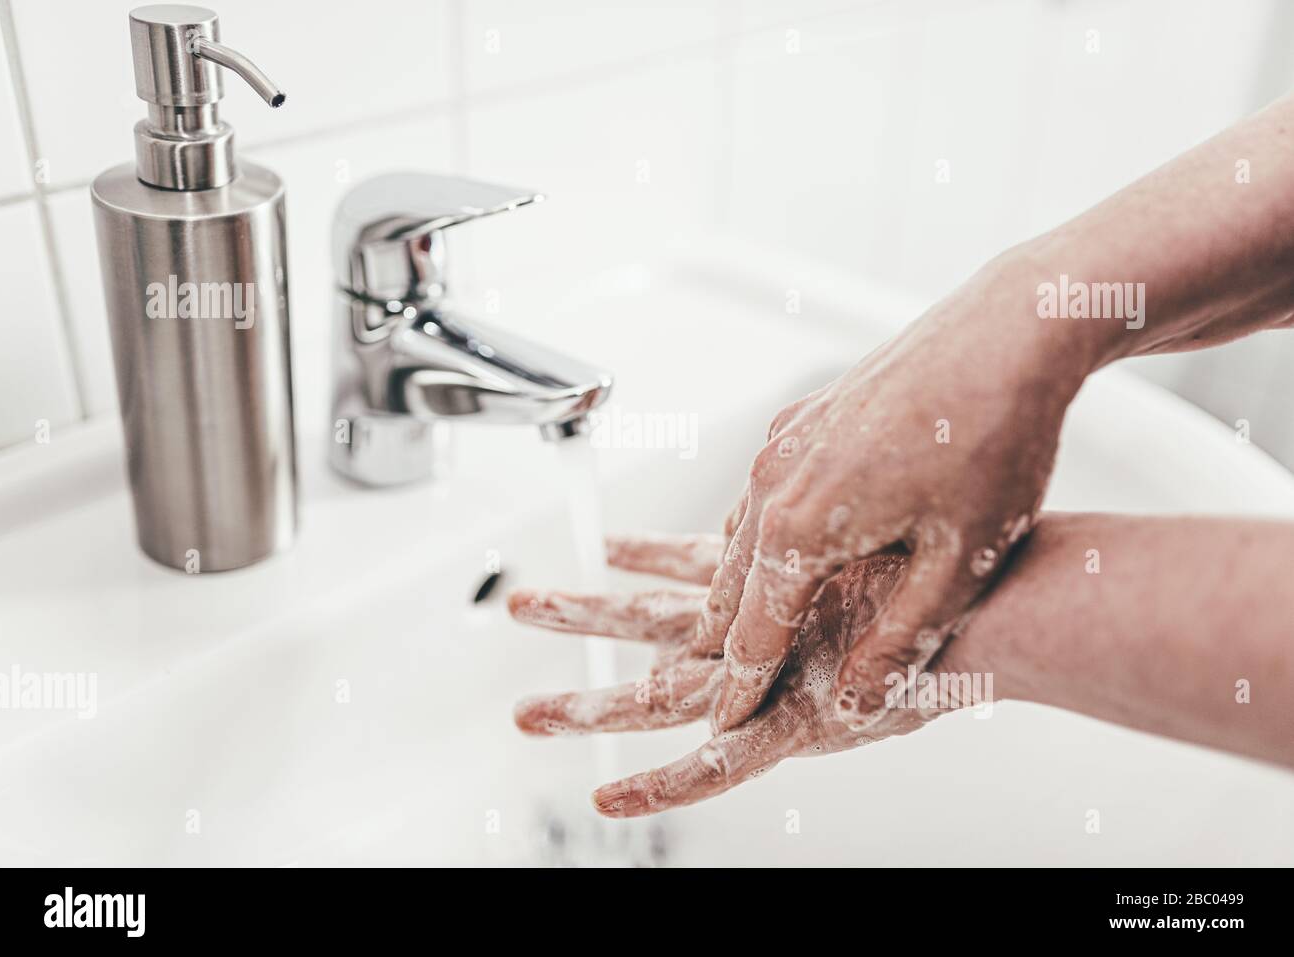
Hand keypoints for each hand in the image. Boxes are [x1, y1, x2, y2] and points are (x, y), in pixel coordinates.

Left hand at [510, 533, 974, 816]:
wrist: (998, 600)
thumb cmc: (960, 578)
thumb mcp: (886, 552)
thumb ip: (850, 554)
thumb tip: (849, 541)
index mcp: (777, 588)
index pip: (692, 572)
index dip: (646, 557)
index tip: (611, 545)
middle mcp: (757, 629)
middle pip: (650, 622)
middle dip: (586, 612)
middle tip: (525, 604)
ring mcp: (765, 678)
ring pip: (656, 696)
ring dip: (587, 700)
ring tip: (526, 706)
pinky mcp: (789, 726)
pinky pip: (713, 769)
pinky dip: (661, 787)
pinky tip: (607, 798)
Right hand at [699, 279, 1085, 732]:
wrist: (1010, 332)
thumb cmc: (992, 439)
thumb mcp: (959, 566)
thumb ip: (899, 644)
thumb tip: (854, 704)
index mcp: (800, 526)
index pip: (753, 634)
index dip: (739, 690)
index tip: (724, 727)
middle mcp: (774, 481)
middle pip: (731, 587)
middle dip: (723, 646)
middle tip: (716, 693)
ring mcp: (783, 443)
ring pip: (742, 536)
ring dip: (739, 589)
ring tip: (739, 634)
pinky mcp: (802, 418)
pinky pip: (763, 493)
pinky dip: (761, 536)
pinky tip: (781, 551)